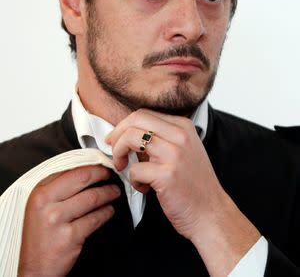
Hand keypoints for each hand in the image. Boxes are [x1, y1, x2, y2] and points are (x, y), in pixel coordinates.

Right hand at [18, 164, 120, 276]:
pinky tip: (109, 211)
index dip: (90, 165)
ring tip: (114, 192)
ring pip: (92, 198)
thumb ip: (57, 189)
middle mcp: (47, 204)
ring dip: (108, 193)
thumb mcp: (39, 207)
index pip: (70, 170)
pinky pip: (95, 219)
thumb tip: (81, 172)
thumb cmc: (38, 237)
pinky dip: (106, 213)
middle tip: (110, 175)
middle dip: (101, 174)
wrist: (34, 269)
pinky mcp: (70, 236)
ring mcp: (58, 220)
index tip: (100, 165)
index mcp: (40, 193)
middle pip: (82, 178)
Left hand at [106, 109, 259, 276]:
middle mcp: (180, 135)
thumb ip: (161, 138)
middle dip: (117, 135)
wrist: (211, 213)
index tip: (116, 138)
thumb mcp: (183, 150)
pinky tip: (144, 188)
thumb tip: (127, 133)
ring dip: (119, 154)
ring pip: (131, 138)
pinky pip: (134, 169)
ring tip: (125, 168)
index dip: (124, 126)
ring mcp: (174, 154)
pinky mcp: (167, 175)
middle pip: (135, 119)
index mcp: (183, 126)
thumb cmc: (194, 185)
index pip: (144, 113)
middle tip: (115, 151)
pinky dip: (133, 180)